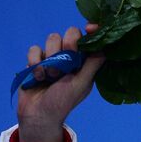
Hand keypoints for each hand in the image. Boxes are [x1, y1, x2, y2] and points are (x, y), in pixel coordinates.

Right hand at [17, 25, 104, 141]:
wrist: (38, 114)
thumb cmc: (63, 102)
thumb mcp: (81, 84)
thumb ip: (92, 65)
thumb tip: (106, 47)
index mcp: (85, 64)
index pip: (89, 40)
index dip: (90, 31)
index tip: (89, 28)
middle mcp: (71, 58)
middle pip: (70, 33)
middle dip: (66, 46)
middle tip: (64, 64)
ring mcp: (53, 57)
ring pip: (51, 38)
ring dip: (49, 58)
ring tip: (50, 76)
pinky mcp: (37, 60)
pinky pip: (34, 48)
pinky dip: (35, 62)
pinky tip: (37, 76)